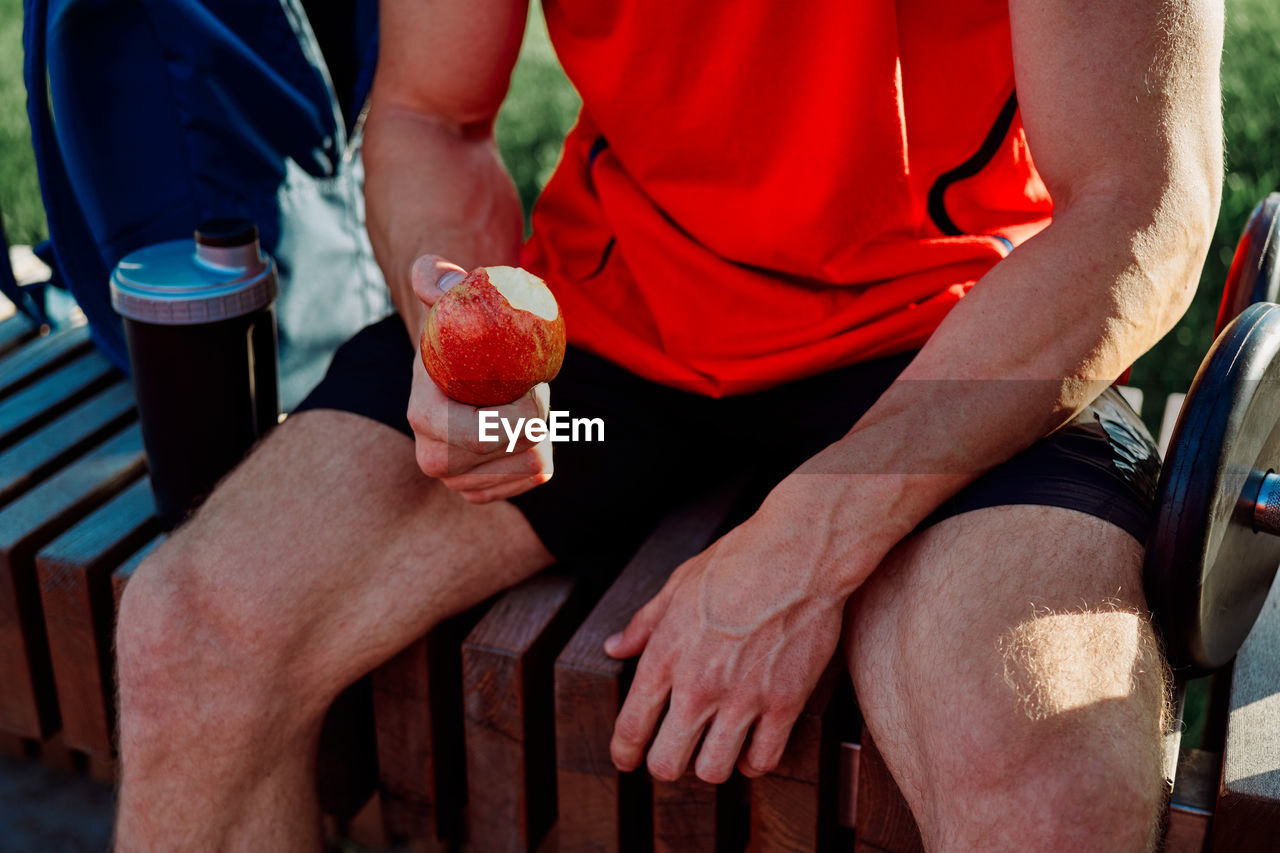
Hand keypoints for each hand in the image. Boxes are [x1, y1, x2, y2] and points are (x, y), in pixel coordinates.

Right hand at [406, 255, 553, 501]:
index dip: (525, 410)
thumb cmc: (456, 330)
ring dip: (541, 430)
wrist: (455, 370)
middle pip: (521, 446)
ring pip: (534, 463)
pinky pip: (536, 476)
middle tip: (527, 386)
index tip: (532, 381)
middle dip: (536, 413)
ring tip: (518, 405)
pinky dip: (541, 448)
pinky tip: (522, 429)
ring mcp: (458, 483)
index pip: (487, 432)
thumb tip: (436, 277)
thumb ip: (435, 277)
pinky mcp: (483, 493)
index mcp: (424, 418)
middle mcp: (434, 460)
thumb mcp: (447, 298)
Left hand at [604, 516, 848, 782]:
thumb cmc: (736, 560)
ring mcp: (744, 698)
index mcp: (665, 656)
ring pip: (713, 771)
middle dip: (665, 765)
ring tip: (713, 749)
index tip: (627, 758)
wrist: (798, 554)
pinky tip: (750, 746)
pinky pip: (763, 759)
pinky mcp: (786, 703)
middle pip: (667, 763)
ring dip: (710, 765)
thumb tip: (614, 647)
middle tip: (673, 754)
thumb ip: (644, 623)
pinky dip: (754, 761)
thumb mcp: (677, 584)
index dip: (624, 753)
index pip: (631, 728)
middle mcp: (699, 686)